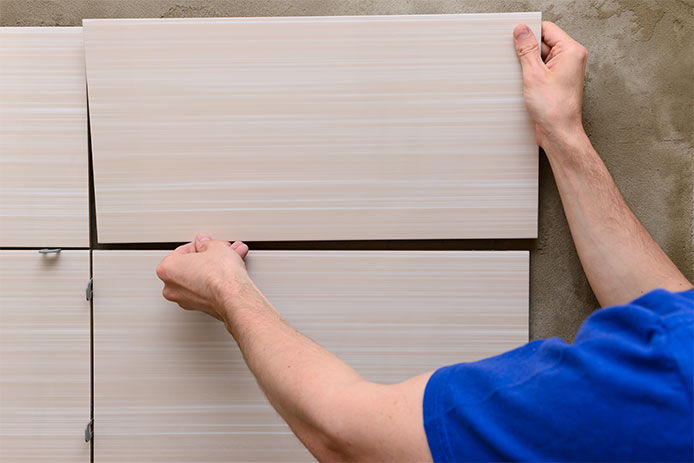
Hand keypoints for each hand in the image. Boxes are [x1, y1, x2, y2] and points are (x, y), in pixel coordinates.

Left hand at [156, 233, 251, 322]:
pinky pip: (204, 290)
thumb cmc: (221, 276)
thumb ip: (206, 243)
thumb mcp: (215, 247)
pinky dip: (214, 282)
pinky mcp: (199, 308)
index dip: (200, 246)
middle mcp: (171, 288)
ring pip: (198, 279)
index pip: (182, 251)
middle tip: (219, 253)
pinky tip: (227, 275)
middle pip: (189, 266)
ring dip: (212, 270)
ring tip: (228, 262)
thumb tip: (204, 244)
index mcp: (167, 269)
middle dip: (207, 258)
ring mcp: (184, 300)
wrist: (234, 297)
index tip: (208, 245)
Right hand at [513, 21, 587, 146]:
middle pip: (543, 43)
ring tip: (526, 79)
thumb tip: (521, 30)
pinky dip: (530, 74)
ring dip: (528, 65)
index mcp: (571, 51)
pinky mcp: (556, 82)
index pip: (547, 29)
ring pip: (540, 57)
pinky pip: (540, 70)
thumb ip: (526, 49)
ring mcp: (564, 71)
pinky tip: (526, 84)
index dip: (530, 32)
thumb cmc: (554, 109)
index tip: (516, 39)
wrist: (559, 133)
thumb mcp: (534, 74)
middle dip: (527, 52)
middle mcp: (570, 59)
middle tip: (520, 64)